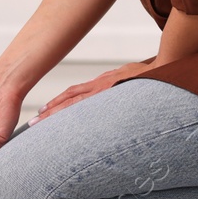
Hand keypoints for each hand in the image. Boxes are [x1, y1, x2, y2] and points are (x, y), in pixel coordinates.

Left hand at [32, 60, 153, 125]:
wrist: (165, 68)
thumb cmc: (151, 75)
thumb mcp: (129, 77)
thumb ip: (118, 85)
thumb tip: (114, 90)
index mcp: (103, 83)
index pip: (75, 93)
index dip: (58, 102)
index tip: (44, 111)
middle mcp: (100, 86)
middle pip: (69, 99)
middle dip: (50, 111)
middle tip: (33, 123)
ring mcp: (106, 92)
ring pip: (75, 105)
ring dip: (56, 115)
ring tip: (39, 125)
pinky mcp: (112, 96)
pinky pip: (89, 109)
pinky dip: (75, 115)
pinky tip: (65, 130)